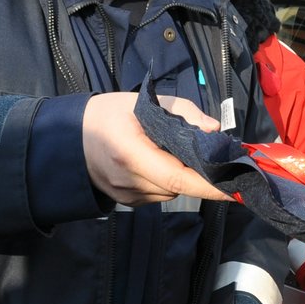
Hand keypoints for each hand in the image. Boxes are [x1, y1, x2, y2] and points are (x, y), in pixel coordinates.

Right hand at [82, 92, 230, 205]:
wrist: (69, 136)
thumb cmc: (109, 113)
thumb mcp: (145, 102)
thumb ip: (182, 112)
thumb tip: (214, 130)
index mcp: (130, 153)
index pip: (177, 177)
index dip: (208, 185)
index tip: (235, 187)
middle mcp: (127, 180)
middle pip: (178, 186)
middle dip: (199, 176)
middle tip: (215, 161)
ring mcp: (125, 195)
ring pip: (170, 192)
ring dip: (182, 178)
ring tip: (178, 154)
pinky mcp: (127, 202)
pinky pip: (159, 195)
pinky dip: (168, 181)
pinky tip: (161, 163)